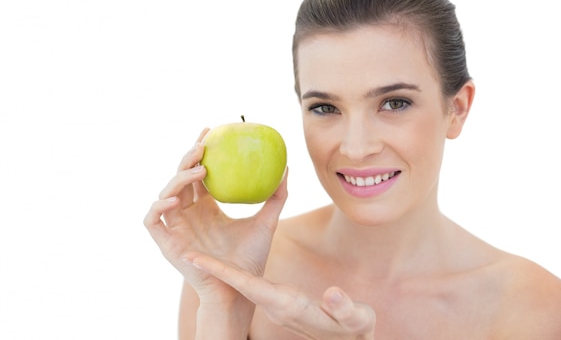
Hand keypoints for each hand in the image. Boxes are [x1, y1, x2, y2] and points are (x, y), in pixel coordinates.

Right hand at [144, 129, 288, 301]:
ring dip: (178, 178)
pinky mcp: (166, 242)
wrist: (240, 287)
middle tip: (203, 145)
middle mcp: (189, 212)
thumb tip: (287, 168)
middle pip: (181, 177)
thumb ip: (276, 197)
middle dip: (188, 157)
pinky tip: (175, 200)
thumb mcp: (267, 222)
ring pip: (166, 193)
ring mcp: (176, 226)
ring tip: (200, 171)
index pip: (199, 172)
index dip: (200, 151)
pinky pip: (153, 220)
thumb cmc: (250, 258)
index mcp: (207, 206)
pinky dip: (158, 207)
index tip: (211, 131)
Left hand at [185, 252, 375, 339]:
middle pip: (236, 283)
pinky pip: (252, 282)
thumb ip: (344, 308)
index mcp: (287, 305)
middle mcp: (275, 304)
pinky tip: (233, 257)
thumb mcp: (355, 319)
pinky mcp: (280, 300)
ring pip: (241, 282)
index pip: (248, 287)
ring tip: (201, 248)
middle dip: (211, 266)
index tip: (194, 259)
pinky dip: (236, 270)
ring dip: (221, 267)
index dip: (221, 273)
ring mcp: (276, 303)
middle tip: (186, 250)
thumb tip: (332, 295)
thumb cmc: (355, 330)